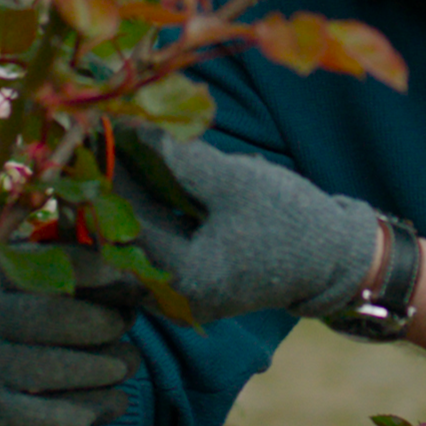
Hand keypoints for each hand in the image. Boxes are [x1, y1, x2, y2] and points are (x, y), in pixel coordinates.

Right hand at [0, 244, 139, 425]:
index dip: (109, 276)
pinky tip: (111, 404)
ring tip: (125, 365)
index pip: (61, 265)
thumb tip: (109, 254)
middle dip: (108, 325)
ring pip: (59, 367)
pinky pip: (43, 414)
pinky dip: (85, 411)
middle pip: (63, 319)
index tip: (134, 285)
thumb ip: (34, 255)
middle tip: (123, 328)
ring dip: (106, 369)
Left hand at [113, 129, 382, 324]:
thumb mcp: (235, 180)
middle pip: (113, 242)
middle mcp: (170, 299)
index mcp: (184, 278)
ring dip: (117, 204)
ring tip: (114, 156)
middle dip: (104, 190)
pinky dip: (136, 219)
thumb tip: (129, 126)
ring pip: (123, 250)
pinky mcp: (180, 290)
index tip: (98, 135)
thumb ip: (178, 158)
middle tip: (96, 143)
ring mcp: (174, 299)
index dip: (108, 175)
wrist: (329, 258)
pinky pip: (142, 254)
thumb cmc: (289, 218)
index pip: (124, 223)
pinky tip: (135, 182)